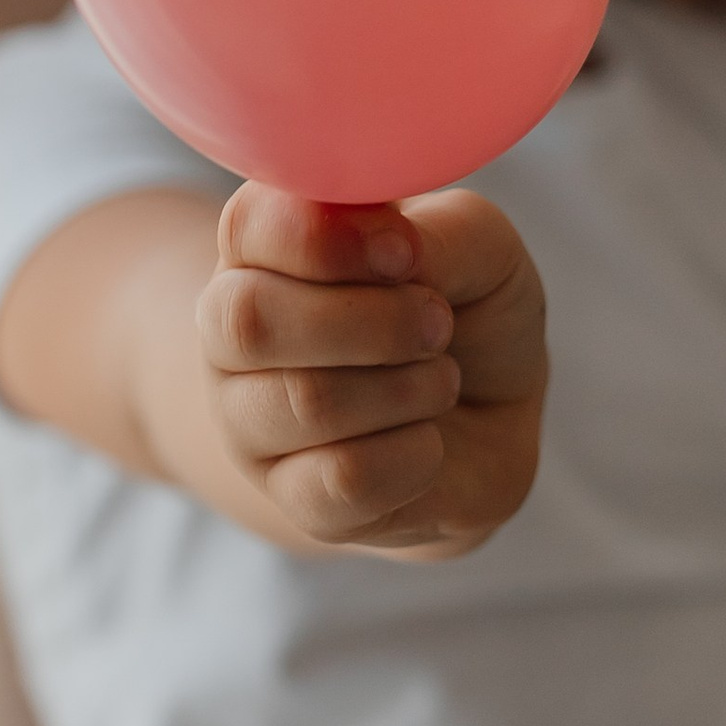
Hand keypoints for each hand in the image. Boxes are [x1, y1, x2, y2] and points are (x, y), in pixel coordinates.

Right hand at [195, 185, 545, 557]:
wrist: (492, 420)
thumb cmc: (470, 313)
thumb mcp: (483, 246)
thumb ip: (442, 232)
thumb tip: (397, 248)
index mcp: (265, 246)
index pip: (249, 227)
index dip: (329, 240)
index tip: (407, 253)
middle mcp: (234, 331)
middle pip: (249, 321)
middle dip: (375, 322)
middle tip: (438, 324)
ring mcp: (249, 422)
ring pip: (305, 404)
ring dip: (409, 388)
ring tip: (439, 380)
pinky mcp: (291, 498)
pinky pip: (341, 480)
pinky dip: (414, 456)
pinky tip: (427, 442)